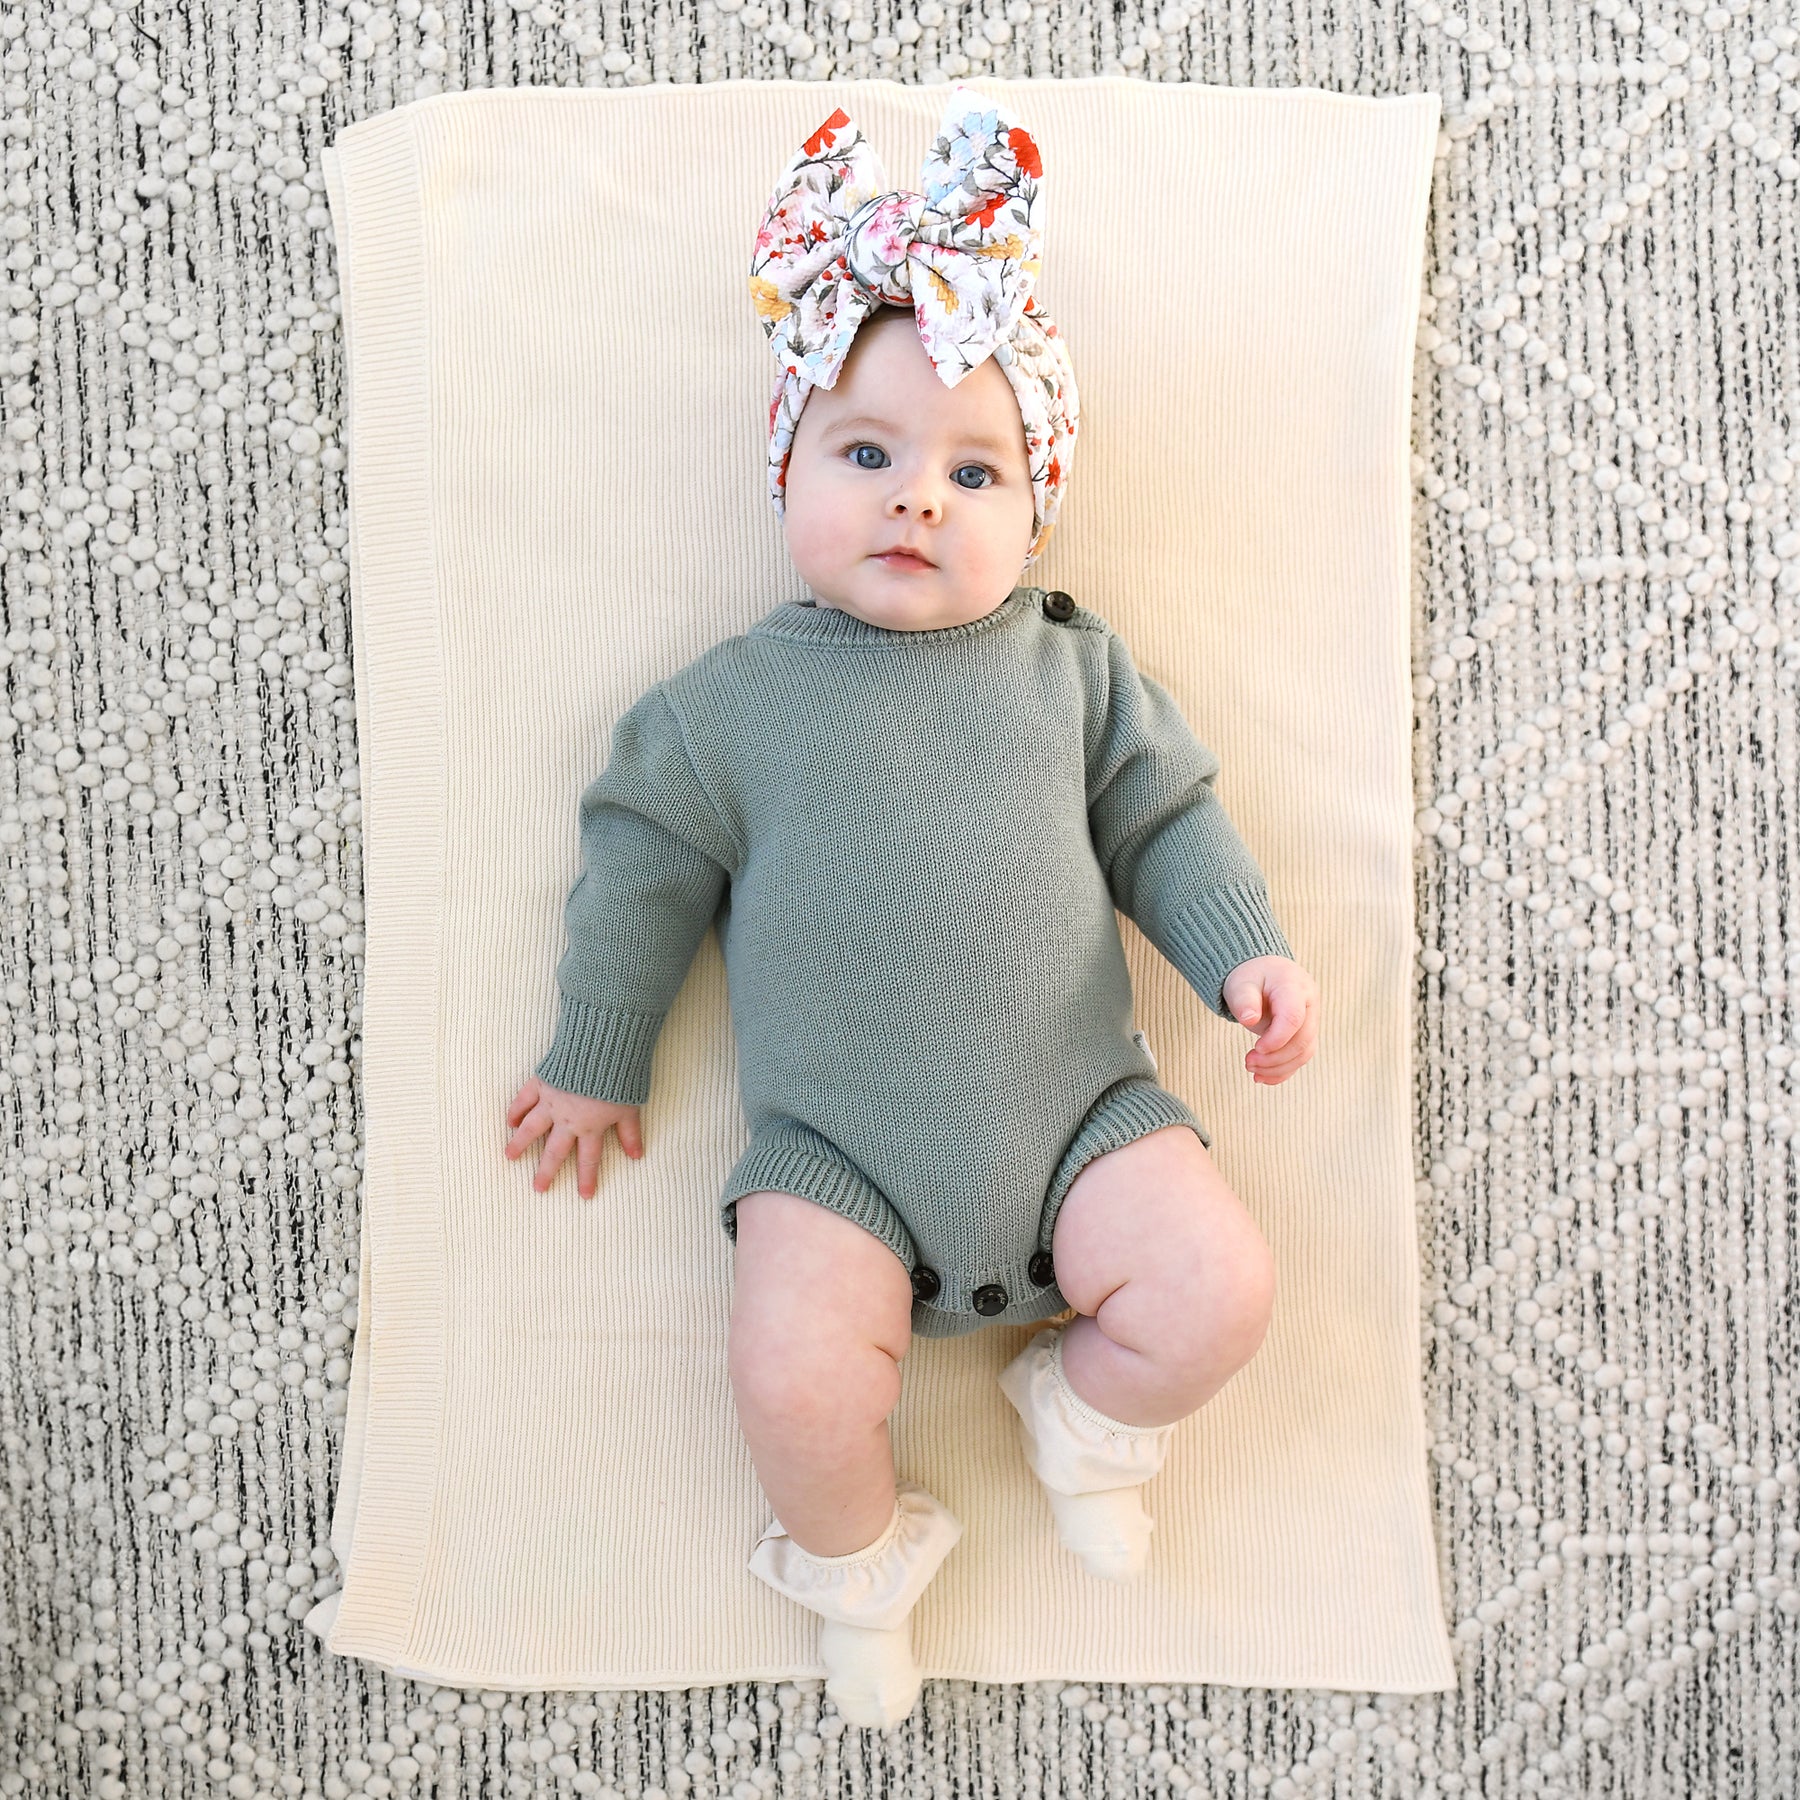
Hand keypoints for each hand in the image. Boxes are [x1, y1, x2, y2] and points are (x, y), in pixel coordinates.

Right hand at [504, 1074, 642, 1198]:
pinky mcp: (541, 1083)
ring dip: (520, 1144)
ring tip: (510, 1156)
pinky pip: (523, 1100)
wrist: (600, 1049)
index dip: (587, 1177)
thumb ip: (630, 1133)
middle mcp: (567, 1120)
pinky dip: (515, 1111)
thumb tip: (637, 1156)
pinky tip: (509, 1121)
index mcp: (591, 1127)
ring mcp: (551, 1102)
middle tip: (538, 1188)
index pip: (589, 1158)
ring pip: (531, 1128)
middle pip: (555, 1151)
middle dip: (546, 1171)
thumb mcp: (630, 1108)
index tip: (584, 1196)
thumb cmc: (619, 1077)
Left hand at [1220, 956, 1317, 1085]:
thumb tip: (1249, 1019)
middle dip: (1275, 1058)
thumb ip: (1244, 1000)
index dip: (1276, 1038)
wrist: (1264, 972)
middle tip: (1248, 1063)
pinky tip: (1262, 1077)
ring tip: (1252, 1069)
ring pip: (1304, 1052)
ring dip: (1278, 1067)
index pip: (1293, 1018)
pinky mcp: (1306, 1033)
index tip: (1255, 1048)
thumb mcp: (1241, 983)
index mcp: (1294, 986)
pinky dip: (1283, 1071)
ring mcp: (1311, 1019)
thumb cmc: (1251, 977)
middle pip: (1302, 1039)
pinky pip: (1301, 1057)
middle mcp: (1309, 1003)